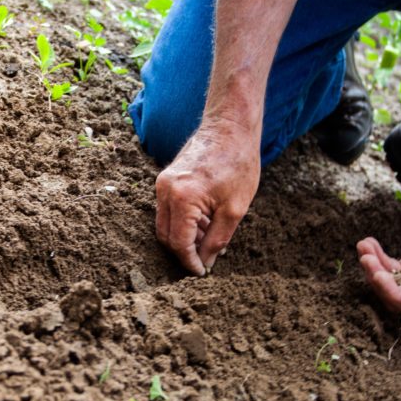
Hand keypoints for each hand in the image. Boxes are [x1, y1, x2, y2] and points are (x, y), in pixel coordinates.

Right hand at [155, 121, 259, 275]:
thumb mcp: (235, 209)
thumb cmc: (237, 163)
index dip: (190, 262)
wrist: (230, 127)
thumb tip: (205, 262)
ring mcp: (162, 183)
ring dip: (184, 237)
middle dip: (184, 252)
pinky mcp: (166, 179)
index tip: (201, 273)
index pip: (179, 243)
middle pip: (166, 236)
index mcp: (182, 198)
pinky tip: (205, 223)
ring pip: (165, 224)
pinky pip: (168, 210)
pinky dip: (183, 222)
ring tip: (210, 239)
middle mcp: (165, 190)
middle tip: (205, 260)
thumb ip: (217, 240)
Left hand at [357, 216, 400, 318]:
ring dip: (373, 265)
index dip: (392, 293)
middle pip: (395, 295)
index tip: (379, 275)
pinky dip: (377, 256)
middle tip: (366, 258)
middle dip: (378, 278)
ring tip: (363, 247)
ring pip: (389, 281)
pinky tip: (367, 243)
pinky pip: (389, 266)